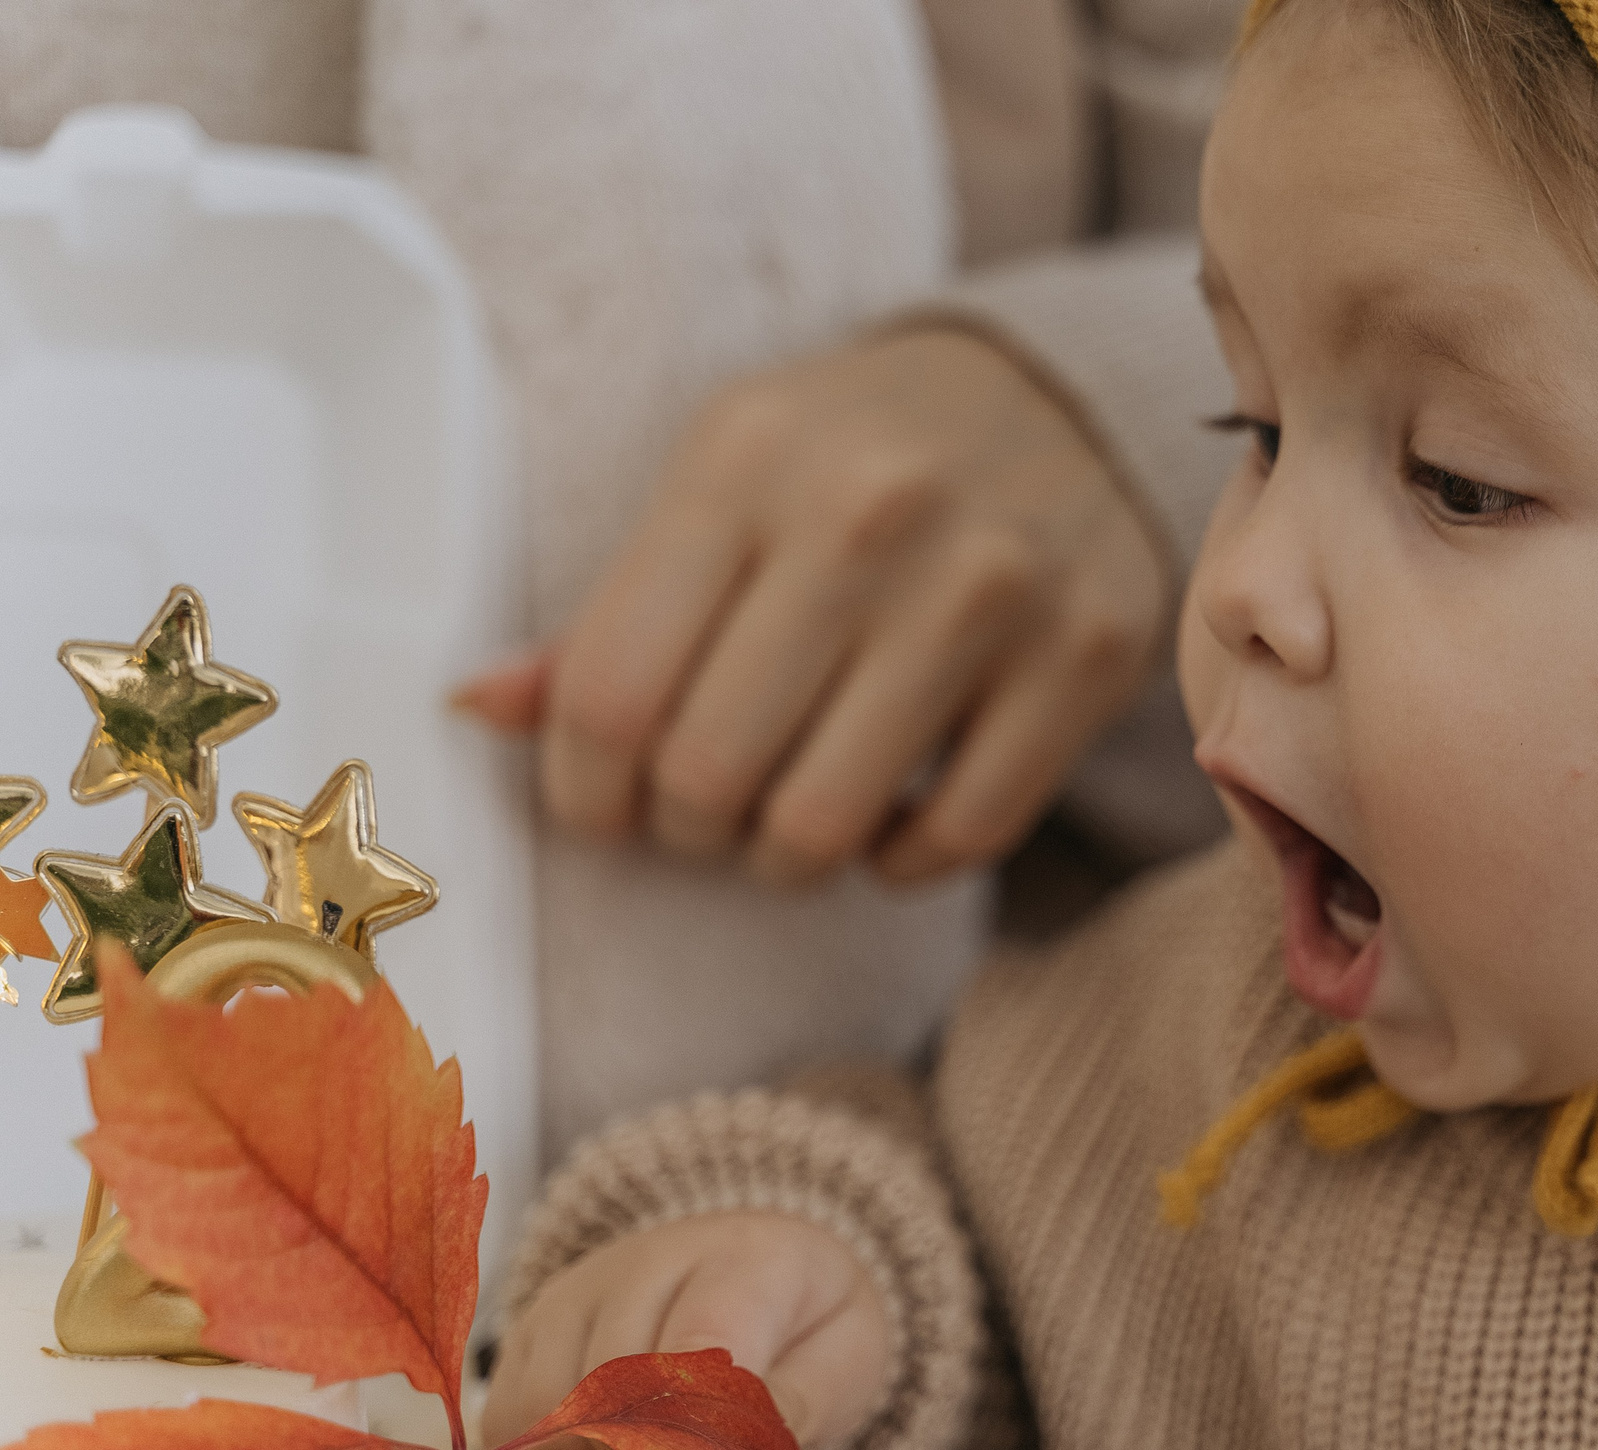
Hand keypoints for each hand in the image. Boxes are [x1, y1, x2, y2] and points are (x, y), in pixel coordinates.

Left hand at [457, 327, 1168, 886]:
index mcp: (745, 458)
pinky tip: (888, 821)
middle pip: (708, 772)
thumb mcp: (719, 485)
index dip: (584, 790)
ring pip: (825, 822)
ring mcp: (991, 586)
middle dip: (686, 827)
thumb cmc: (852, 461)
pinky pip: (960, 835)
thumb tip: (475, 711)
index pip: (610, 692)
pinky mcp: (1084, 656)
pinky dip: (901, 861)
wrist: (1057, 400)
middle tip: (704, 808)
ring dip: (783, 857)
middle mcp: (870, 514)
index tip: (606, 801)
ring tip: (786, 818)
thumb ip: (607, 609)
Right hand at [482, 1211, 894, 1449]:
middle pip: (610, 1383)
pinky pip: (509, 1412)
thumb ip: (797, 1407)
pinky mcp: (531, 1325)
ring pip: (549, 1402)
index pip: (696, 1346)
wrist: (765, 1260)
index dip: (686, 1442)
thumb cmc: (810, 1323)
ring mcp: (580, 1290)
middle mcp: (648, 1261)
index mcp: (746, 1261)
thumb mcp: (844, 1358)